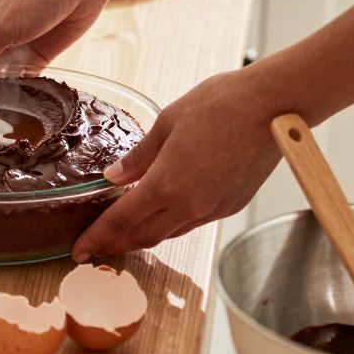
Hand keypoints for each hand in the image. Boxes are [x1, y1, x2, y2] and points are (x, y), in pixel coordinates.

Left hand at [72, 67, 287, 260]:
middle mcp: (191, 205)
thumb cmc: (221, 104)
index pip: (121, 221)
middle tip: (93, 248)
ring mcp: (214, 209)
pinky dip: (171, 223)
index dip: (97, 237)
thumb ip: (139, 156)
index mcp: (167, 184)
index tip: (78, 249)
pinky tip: (162, 213)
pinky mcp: (233, 206)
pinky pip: (194, 222)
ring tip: (123, 232)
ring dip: (144, 236)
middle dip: (115, 245)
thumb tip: (114, 176)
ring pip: (170, 232)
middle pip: (144, 237)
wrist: (275, 105)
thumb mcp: (167, 122)